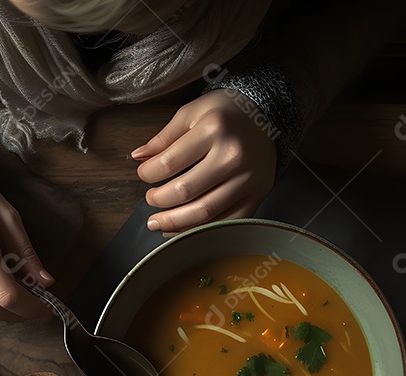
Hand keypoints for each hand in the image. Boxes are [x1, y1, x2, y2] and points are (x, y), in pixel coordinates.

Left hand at [132, 89, 277, 234]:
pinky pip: (225, 223)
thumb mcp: (192, 113)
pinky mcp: (257, 196)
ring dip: (174, 223)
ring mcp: (247, 179)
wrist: (267, 117)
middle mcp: (233, 155)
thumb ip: (164, 137)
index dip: (148, 174)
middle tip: (150, 200)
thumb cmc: (226, 114)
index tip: (144, 175)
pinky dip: (199, 231)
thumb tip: (138, 157)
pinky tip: (181, 230)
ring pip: (204, 213)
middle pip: (186, 191)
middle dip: (159, 200)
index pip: (170, 162)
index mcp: (214, 129)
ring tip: (157, 223)